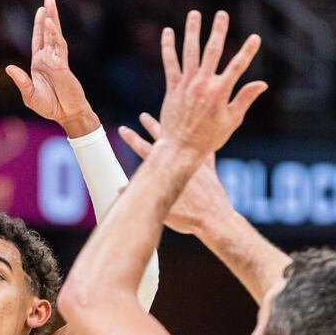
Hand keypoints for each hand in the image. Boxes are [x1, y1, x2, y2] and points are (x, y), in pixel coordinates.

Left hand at [5, 0, 98, 136]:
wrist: (67, 114)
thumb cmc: (49, 107)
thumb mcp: (30, 95)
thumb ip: (21, 81)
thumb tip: (9, 67)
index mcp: (39, 64)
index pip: (38, 40)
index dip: (38, 25)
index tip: (41, 11)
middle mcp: (49, 59)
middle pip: (47, 32)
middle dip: (48, 15)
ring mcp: (57, 60)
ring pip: (54, 35)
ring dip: (51, 18)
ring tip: (50, 2)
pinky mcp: (63, 65)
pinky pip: (58, 46)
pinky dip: (54, 34)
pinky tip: (50, 23)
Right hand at [119, 113, 231, 234]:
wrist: (214, 219)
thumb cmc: (187, 217)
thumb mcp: (159, 208)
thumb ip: (140, 195)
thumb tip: (121, 189)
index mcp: (165, 169)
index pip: (143, 149)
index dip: (131, 139)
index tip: (122, 129)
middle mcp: (180, 161)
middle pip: (162, 139)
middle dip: (150, 126)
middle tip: (142, 115)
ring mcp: (196, 163)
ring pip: (184, 139)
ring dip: (175, 129)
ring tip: (171, 117)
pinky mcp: (209, 169)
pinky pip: (207, 152)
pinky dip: (205, 143)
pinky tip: (207, 135)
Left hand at [158, 11, 266, 154]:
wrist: (180, 150)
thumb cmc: (208, 139)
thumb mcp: (231, 121)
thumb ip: (245, 99)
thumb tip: (262, 84)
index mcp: (220, 93)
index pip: (238, 66)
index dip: (248, 51)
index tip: (255, 38)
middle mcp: (203, 85)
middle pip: (212, 51)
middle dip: (218, 31)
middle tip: (221, 14)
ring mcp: (186, 85)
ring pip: (190, 52)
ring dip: (192, 31)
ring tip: (194, 14)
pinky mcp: (172, 88)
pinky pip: (170, 63)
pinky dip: (168, 47)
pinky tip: (167, 32)